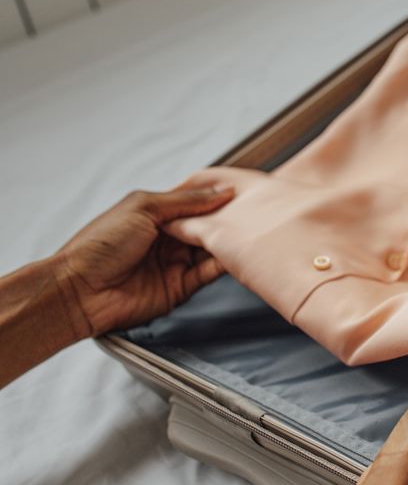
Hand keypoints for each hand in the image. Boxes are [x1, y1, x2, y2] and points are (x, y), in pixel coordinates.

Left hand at [54, 186, 233, 336]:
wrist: (81, 291)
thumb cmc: (99, 246)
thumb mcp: (143, 208)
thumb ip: (185, 201)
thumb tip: (219, 192)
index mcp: (155, 215)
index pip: (193, 203)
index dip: (215, 198)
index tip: (240, 192)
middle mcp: (167, 239)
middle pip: (206, 227)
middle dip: (225, 220)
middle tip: (250, 212)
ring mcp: (174, 263)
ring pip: (211, 250)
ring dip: (227, 241)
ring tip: (248, 231)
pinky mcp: (180, 287)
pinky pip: (208, 273)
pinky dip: (223, 264)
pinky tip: (235, 253)